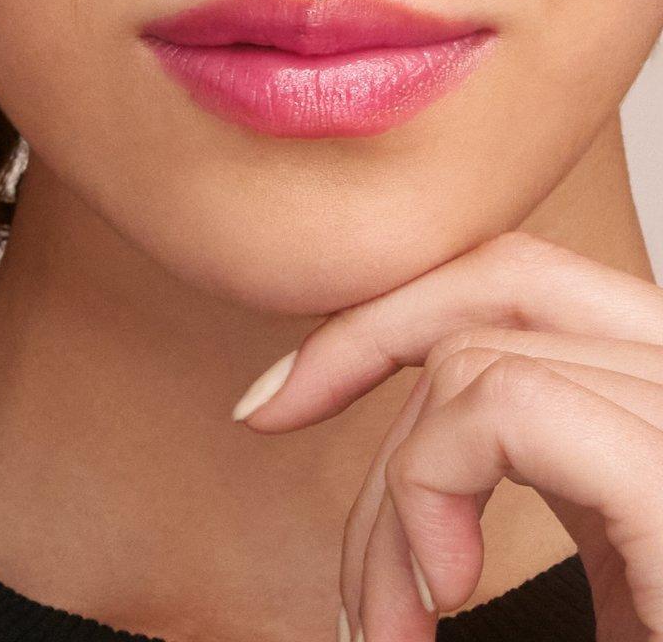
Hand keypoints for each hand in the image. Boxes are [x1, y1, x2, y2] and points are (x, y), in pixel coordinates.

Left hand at [232, 231, 662, 641]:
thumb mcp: (620, 597)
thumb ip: (528, 512)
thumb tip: (390, 495)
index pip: (520, 285)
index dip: (383, 316)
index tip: (273, 402)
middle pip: (497, 287)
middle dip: (357, 353)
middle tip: (273, 438)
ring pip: (476, 359)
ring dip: (390, 492)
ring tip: (392, 622)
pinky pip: (506, 407)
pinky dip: (431, 485)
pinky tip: (439, 594)